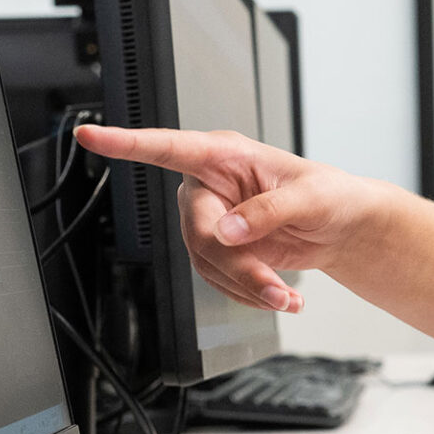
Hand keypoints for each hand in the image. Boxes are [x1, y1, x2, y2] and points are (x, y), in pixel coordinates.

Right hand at [75, 125, 386, 312]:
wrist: (343, 227)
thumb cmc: (331, 195)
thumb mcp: (311, 196)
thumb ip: (270, 210)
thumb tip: (231, 231)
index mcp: (226, 155)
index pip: (167, 147)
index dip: (126, 143)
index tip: (90, 135)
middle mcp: (211, 186)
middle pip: (198, 232)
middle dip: (237, 266)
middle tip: (274, 287)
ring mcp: (213, 220)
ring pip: (207, 264)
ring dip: (248, 287)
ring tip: (286, 297)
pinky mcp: (222, 250)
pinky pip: (219, 280)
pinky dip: (250, 295)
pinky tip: (279, 296)